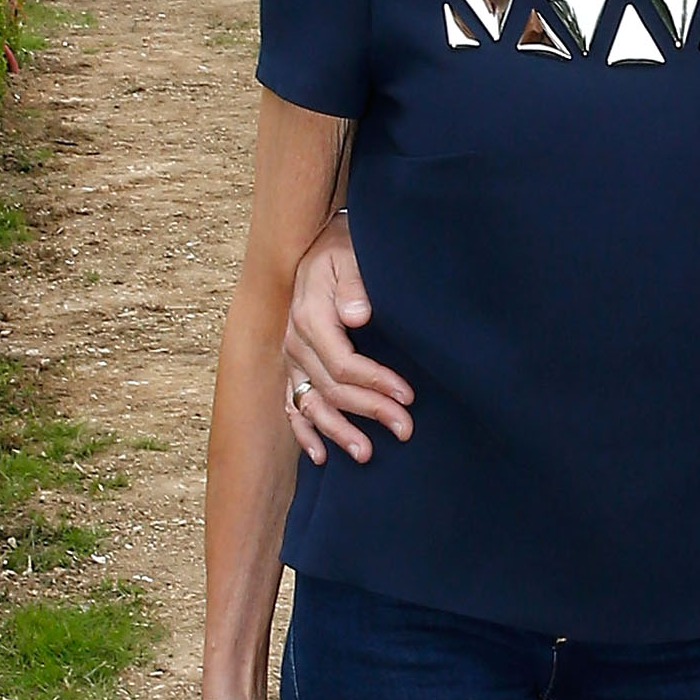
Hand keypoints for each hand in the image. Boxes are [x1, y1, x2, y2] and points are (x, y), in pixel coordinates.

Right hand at [282, 215, 412, 467]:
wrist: (320, 243)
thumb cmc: (343, 250)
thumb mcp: (350, 255)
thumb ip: (353, 285)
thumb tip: (357, 315)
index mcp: (309, 317)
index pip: (343, 364)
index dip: (376, 383)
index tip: (407, 395)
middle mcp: (295, 343)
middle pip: (332, 389)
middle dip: (370, 411)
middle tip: (405, 429)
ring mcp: (292, 359)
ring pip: (311, 404)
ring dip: (338, 432)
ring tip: (366, 455)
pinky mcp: (293, 367)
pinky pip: (292, 405)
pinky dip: (304, 433)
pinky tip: (321, 456)